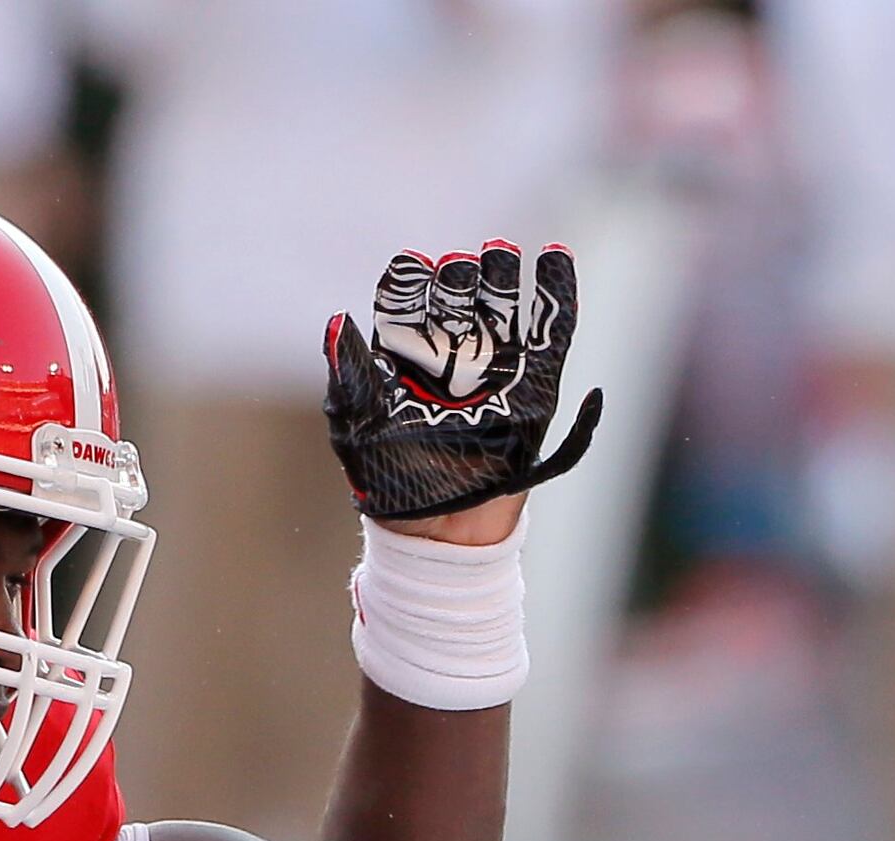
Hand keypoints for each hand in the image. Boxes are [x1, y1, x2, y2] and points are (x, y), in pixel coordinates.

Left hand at [324, 241, 603, 523]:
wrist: (438, 534)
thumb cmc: (389, 483)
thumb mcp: (355, 427)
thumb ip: (349, 373)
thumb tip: (338, 320)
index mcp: (405, 362)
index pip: (410, 306)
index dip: (412, 283)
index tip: (413, 267)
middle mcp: (450, 361)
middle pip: (458, 302)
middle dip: (459, 279)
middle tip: (459, 264)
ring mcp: (494, 375)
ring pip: (502, 312)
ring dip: (503, 280)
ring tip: (502, 252)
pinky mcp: (534, 392)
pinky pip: (550, 339)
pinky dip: (557, 299)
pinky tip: (556, 259)